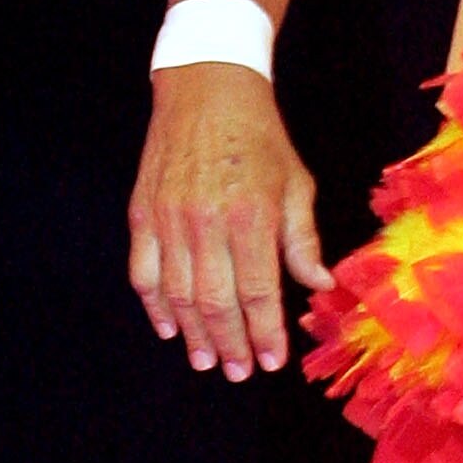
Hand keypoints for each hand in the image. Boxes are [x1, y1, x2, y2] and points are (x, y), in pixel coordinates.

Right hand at [128, 65, 331, 379]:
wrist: (207, 89)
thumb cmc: (260, 139)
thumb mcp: (296, 184)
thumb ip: (303, 240)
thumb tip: (320, 286)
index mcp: (251, 216)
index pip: (257, 292)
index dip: (265, 333)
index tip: (272, 361)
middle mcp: (206, 222)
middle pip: (216, 302)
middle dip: (231, 344)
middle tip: (240, 372)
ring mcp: (169, 219)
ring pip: (178, 294)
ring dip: (192, 334)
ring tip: (207, 361)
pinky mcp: (143, 213)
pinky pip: (143, 272)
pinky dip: (154, 305)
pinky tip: (168, 327)